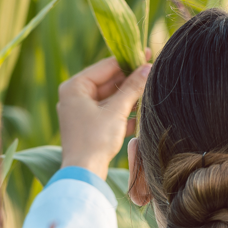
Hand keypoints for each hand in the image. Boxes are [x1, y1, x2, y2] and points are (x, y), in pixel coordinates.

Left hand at [58, 57, 149, 175]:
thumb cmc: (95, 140)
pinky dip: (123, 112)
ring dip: (129, 97)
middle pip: (108, 82)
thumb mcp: (117, 111)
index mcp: (74, 87)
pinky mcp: (88, 126)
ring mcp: (80, 111)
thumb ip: (132, 88)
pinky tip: (141, 113)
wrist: (84, 173)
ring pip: (110, 98)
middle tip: (152, 72)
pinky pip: (108, 112)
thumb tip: (148, 67)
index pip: (106, 66)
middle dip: (130, 81)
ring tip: (150, 91)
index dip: (128, 61)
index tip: (148, 54)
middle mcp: (74, 96)